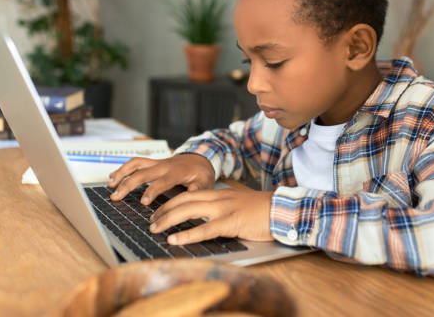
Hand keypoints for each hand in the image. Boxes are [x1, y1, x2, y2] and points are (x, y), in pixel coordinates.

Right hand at [108, 153, 214, 204]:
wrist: (201, 158)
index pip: (162, 181)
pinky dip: (123, 168)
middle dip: (128, 184)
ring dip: (121, 173)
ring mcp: (157, 162)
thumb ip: (196, 193)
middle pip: (142, 172)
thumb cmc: (202, 173)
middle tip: (116, 197)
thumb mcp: (205, 184)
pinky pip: (135, 162)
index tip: (143, 202)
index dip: (152, 191)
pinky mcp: (152, 163)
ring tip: (110, 185)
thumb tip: (186, 204)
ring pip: (135, 164)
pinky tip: (113, 177)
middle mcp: (164, 165)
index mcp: (177, 172)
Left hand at [149, 189, 274, 244]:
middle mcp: (218, 198)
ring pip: (188, 210)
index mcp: (219, 194)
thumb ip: (221, 209)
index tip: (158, 211)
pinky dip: (187, 234)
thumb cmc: (262, 211)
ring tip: (155, 229)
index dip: (170, 202)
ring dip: (168, 220)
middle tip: (151, 221)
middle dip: (164, 211)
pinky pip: (205, 229)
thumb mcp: (237, 205)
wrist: (281, 209)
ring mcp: (224, 209)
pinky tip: (175, 239)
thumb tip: (206, 220)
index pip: (188, 194)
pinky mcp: (231, 222)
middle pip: (183, 200)